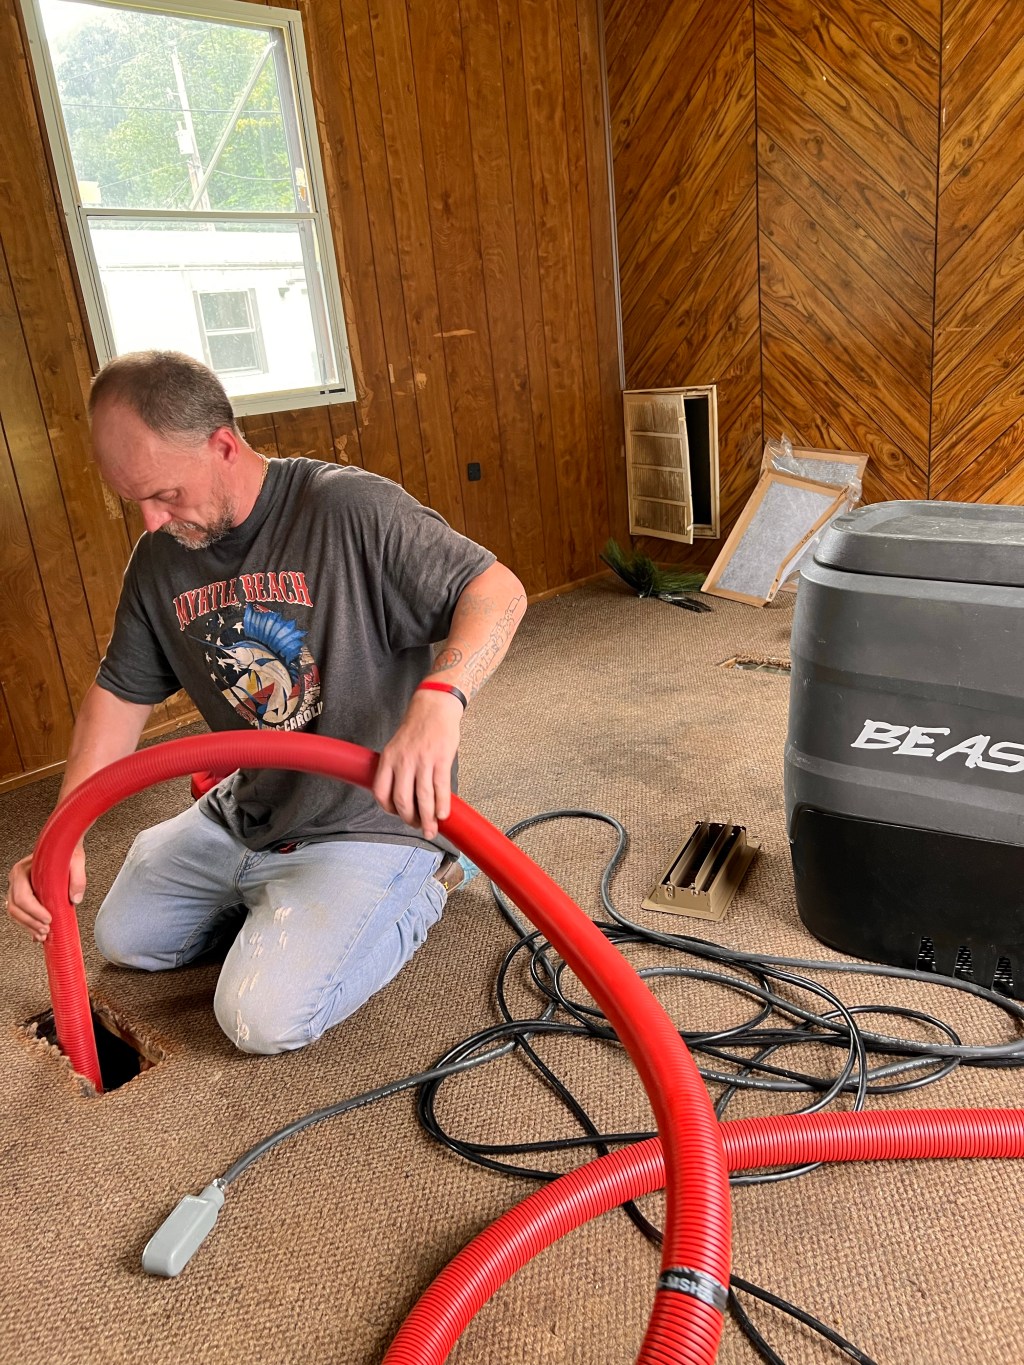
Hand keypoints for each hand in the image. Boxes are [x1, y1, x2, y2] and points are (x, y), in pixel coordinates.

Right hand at [5, 844, 85, 942]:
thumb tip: (75, 899)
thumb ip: (77, 879)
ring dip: (28, 926)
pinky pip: (21, 912)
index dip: (34, 911)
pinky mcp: (25, 894)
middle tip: (46, 930)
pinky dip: (28, 924)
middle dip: (30, 922)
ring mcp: (18, 887)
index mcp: (23, 870)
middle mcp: (17, 879)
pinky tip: (37, 932)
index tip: (48, 918)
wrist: (63, 844)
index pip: (22, 896)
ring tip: (43, 934)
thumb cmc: (65, 851)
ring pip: (16, 912)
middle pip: (16, 907)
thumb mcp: (76, 861)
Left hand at [372, 690, 462, 840]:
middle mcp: (403, 761)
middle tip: (418, 826)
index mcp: (389, 758)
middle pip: (402, 800)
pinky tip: (443, 814)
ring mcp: (423, 761)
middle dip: (410, 819)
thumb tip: (402, 793)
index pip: (382, 792)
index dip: (389, 809)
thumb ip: (396, 768)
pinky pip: (441, 789)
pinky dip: (442, 806)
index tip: (398, 815)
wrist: (434, 706)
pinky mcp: (441, 759)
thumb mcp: (396, 746)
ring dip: (428, 818)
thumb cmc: (417, 726)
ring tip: (432, 828)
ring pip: (423, 798)